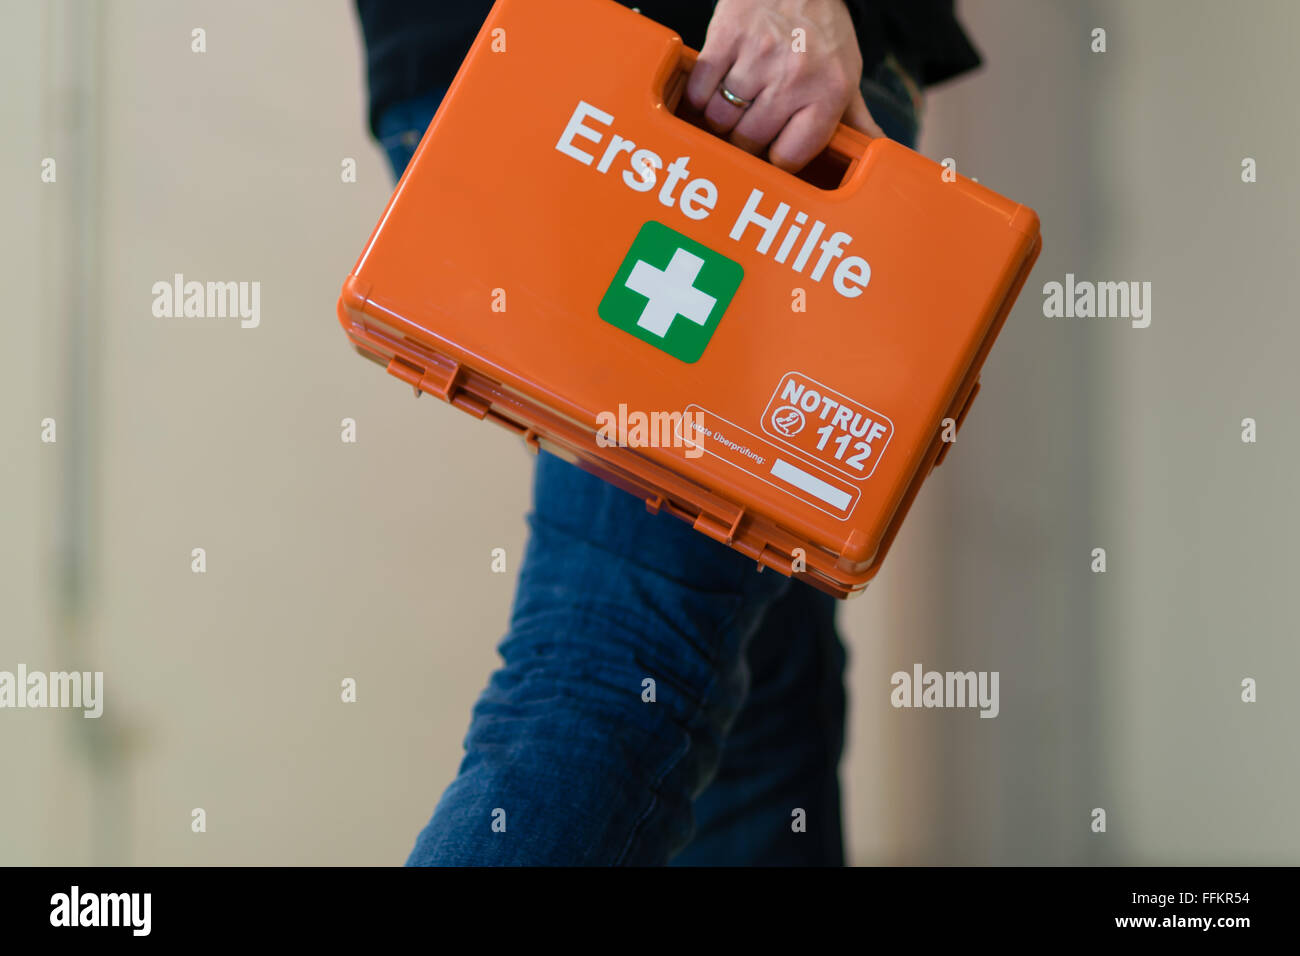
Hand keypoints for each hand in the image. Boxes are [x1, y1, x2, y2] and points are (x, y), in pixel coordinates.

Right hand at [686, 0, 883, 172]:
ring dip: (721, 116)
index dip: (776, 157)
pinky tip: (716, 84)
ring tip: (735, 100)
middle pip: (749, 140)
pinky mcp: (727, 36)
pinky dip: (700, 94)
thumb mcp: (847, 75)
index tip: (774, 146)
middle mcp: (796, 75)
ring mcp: (759, 54)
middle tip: (752, 120)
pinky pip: (699, 90)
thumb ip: (856, 121)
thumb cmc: (821, 33)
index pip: (788, 157)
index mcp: (830, 91)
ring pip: (719, 119)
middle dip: (745, 138)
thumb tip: (879, 153)